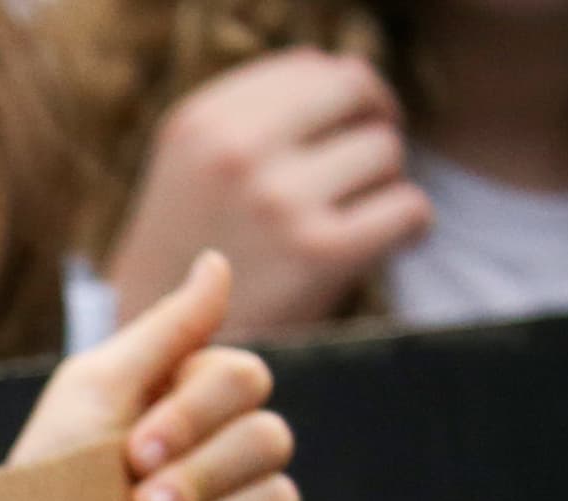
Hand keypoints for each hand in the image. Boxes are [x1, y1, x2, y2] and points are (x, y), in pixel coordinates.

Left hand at [15, 252, 300, 500]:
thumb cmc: (45, 481)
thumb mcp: (91, 394)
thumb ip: (162, 330)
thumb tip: (218, 262)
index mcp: (193, 402)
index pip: (243, 380)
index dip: (196, 415)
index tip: (133, 452)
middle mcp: (228, 454)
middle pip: (270, 439)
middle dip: (200, 478)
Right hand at [104, 49, 429, 333]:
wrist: (159, 365)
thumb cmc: (191, 261)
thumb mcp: (193, 170)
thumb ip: (259, 117)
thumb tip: (354, 78)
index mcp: (200, 124)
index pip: (307, 68)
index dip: (335, 98)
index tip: (337, 132)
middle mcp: (233, 153)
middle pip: (354, 92)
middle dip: (371, 124)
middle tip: (367, 164)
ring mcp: (276, 201)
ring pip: (385, 152)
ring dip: (381, 185)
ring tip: (350, 220)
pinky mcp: (319, 252)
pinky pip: (408, 209)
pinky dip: (408, 228)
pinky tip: (382, 245)